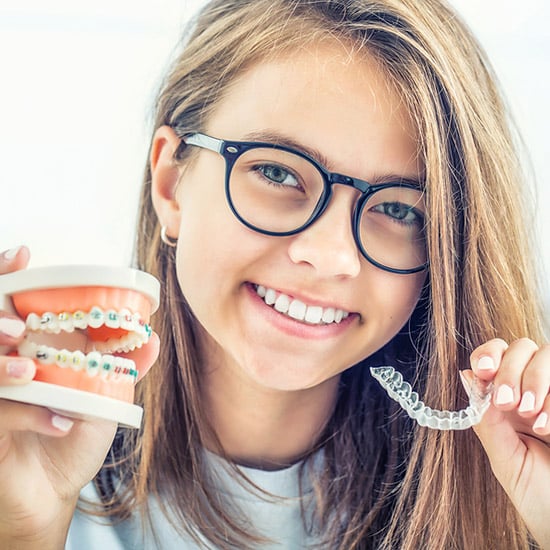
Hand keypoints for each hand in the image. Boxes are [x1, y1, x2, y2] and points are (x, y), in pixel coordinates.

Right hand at [0, 247, 158, 547]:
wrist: (54, 488)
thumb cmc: (73, 432)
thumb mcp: (102, 397)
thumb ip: (122, 367)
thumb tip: (151, 339)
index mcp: (29, 347)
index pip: (7, 301)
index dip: (5, 273)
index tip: (23, 254)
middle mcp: (4, 365)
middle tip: (18, 328)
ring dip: (0, 367)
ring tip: (29, 373)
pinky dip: (30, 415)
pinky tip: (62, 423)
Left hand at [463, 338, 549, 548]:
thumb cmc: (539, 497)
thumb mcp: (505, 460)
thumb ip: (487, 420)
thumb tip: (466, 376)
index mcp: (508, 400)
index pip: (496, 355)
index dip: (488, 354)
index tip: (482, 371)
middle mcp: (535, 392)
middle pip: (522, 348)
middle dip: (511, 369)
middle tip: (507, 402)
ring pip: (547, 355)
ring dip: (535, 379)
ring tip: (529, 415)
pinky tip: (547, 427)